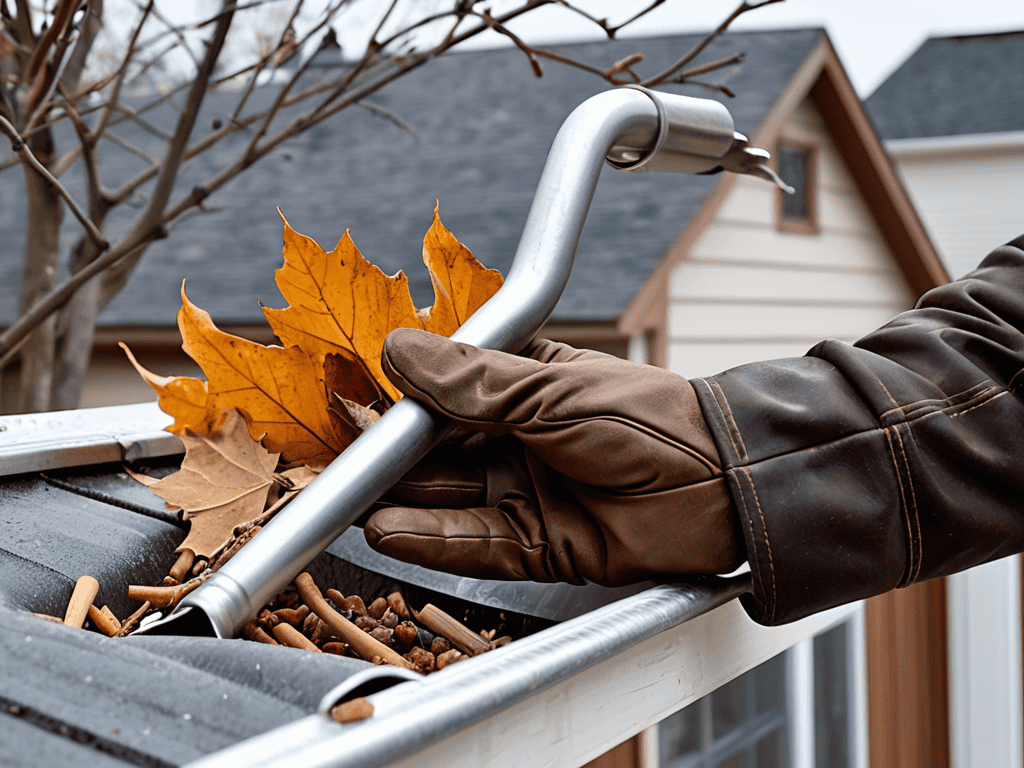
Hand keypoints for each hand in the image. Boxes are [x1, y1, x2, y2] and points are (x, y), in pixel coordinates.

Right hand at [364, 329, 745, 585]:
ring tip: (350, 505)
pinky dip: (432, 541)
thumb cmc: (652, 417)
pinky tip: (390, 530)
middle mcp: (519, 443)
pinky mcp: (539, 546)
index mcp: (523, 390)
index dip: (398, 409)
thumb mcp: (552, 390)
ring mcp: (527, 495)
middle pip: (438, 456)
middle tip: (337, 467)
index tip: (353, 410)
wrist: (723, 483)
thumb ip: (473, 382)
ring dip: (400, 505)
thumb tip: (400, 352)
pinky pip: (475, 546)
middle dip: (389, 463)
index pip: (444, 399)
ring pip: (448, 504)